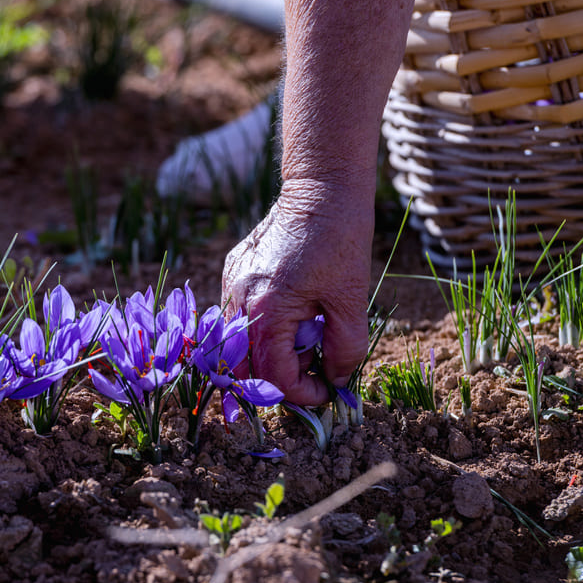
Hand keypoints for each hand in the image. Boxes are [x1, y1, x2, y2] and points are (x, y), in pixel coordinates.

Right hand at [222, 178, 372, 405]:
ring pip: (239, 345)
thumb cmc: (339, 239)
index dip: (302, 394)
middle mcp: (239, 300)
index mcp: (268, 309)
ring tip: (308, 331)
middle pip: (245, 368)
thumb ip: (344, 349)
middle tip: (316, 364)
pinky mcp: (233, 273)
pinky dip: (265, 329)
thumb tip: (337, 381)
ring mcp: (231, 284)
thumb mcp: (351, 300)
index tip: (327, 390)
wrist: (320, 188)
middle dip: (281, 378)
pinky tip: (295, 311)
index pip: (272, 377)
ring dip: (272, 354)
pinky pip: (240, 317)